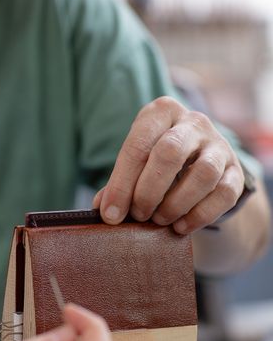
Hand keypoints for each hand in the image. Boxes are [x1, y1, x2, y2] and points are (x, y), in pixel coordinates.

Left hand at [94, 97, 244, 233]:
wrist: (198, 162)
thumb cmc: (156, 162)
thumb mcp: (136, 163)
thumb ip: (119, 184)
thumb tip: (104, 209)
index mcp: (161, 112)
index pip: (138, 145)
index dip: (121, 183)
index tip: (111, 214)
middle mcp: (193, 122)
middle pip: (170, 152)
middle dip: (148, 191)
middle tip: (138, 215)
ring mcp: (219, 145)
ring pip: (203, 173)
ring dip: (176, 203)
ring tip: (159, 220)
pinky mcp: (236, 172)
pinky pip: (223, 194)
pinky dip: (200, 215)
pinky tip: (181, 227)